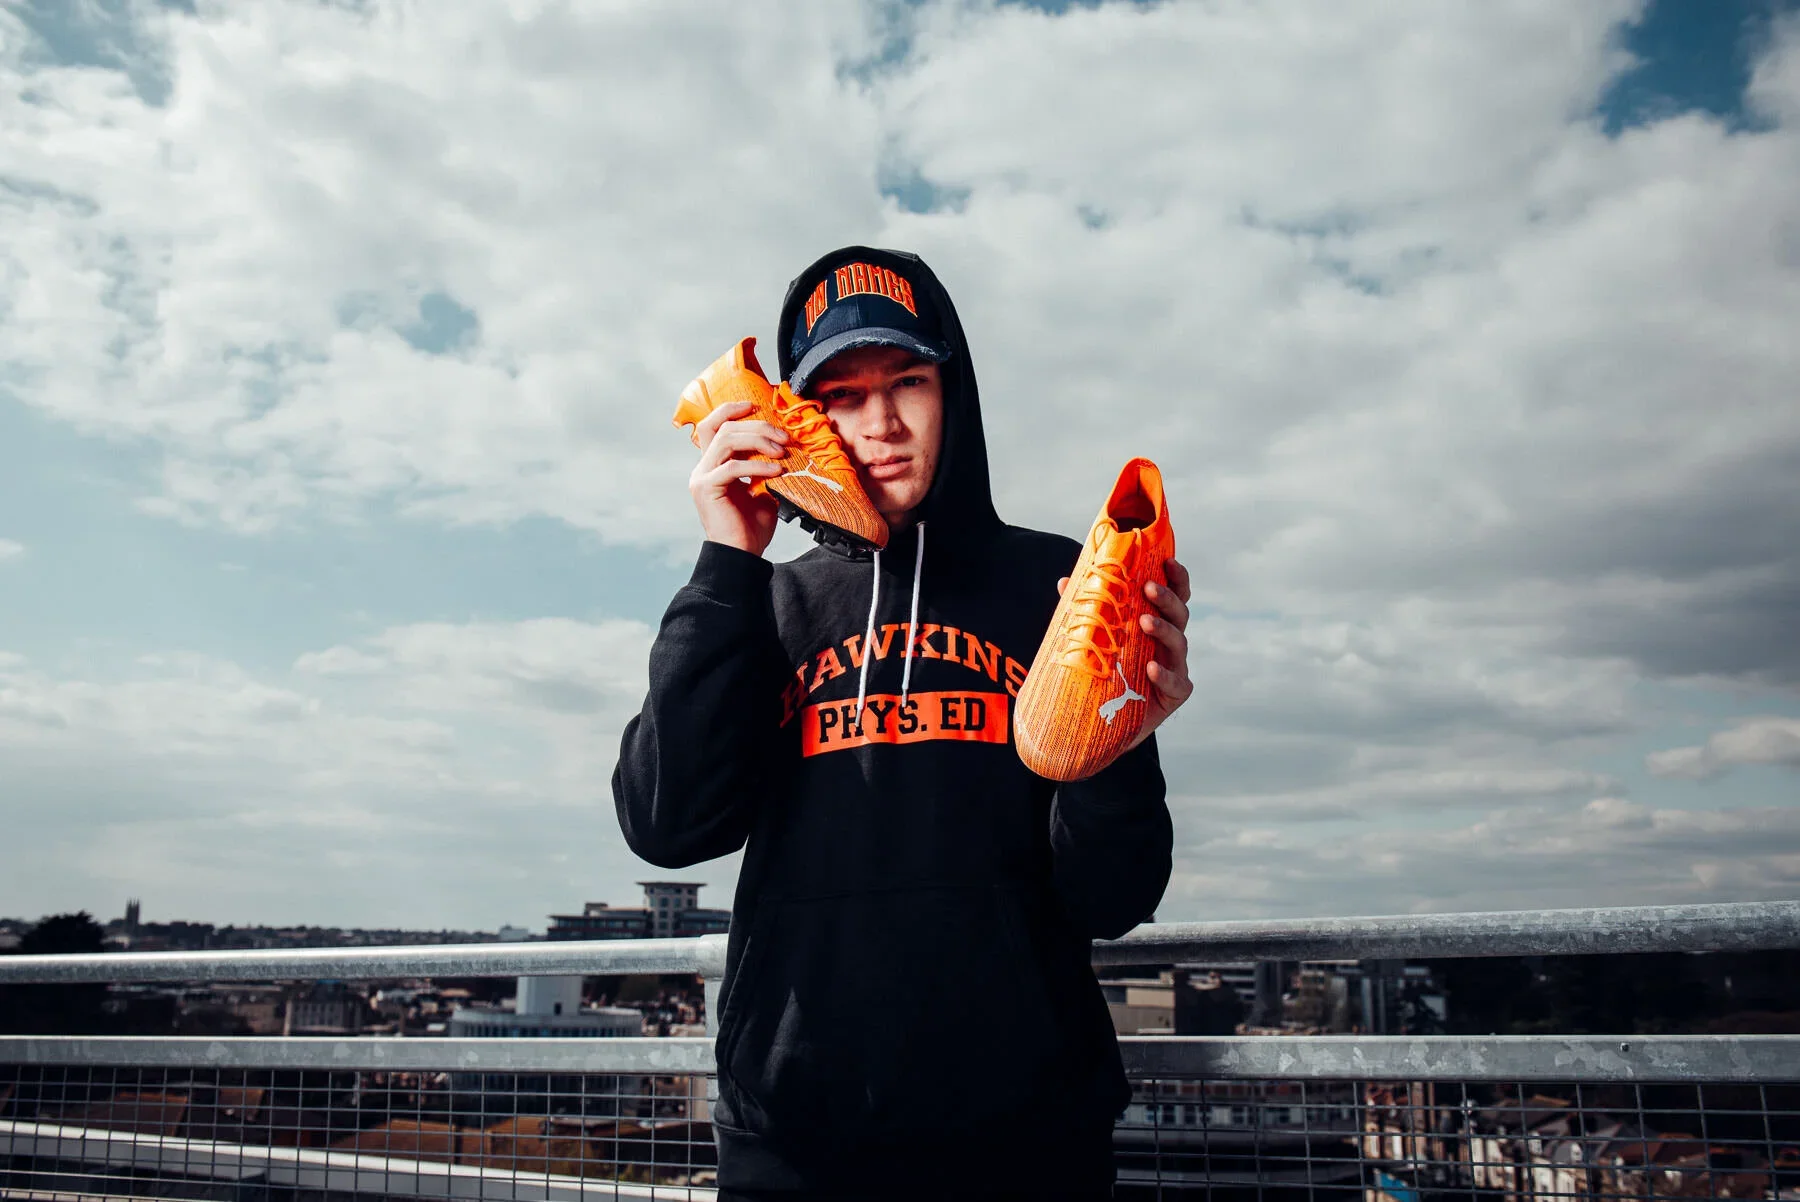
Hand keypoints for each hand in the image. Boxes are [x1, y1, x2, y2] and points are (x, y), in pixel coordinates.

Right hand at [687, 400, 785, 555]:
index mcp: (713, 465)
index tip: (755, 405)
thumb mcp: (763, 491)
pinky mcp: (707, 489)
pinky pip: (733, 467)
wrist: (743, 556)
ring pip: (725, 440)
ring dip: (758, 441)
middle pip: (723, 428)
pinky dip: (757, 466)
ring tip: (782, 452)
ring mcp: (702, 477)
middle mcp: (703, 468)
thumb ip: (765, 469)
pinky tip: (776, 472)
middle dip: (757, 426)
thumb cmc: (751, 528)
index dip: (731, 410)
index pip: (713, 425)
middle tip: (783, 436)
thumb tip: (786, 449)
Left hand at [1057, 557, 1192, 748]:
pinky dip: (1165, 675)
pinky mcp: (1175, 695)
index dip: (1176, 578)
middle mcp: (1170, 643)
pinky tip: (1151, 668)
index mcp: (1157, 624)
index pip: (1174, 596)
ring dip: (1163, 630)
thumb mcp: (1094, 639)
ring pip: (1180, 644)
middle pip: (1180, 615)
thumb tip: (1065, 581)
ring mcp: (1176, 668)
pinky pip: (1177, 683)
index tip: (1167, 561)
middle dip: (1167, 599)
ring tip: (1145, 622)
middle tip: (1148, 588)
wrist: (1104, 722)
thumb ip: (1086, 612)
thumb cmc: (1105, 673)